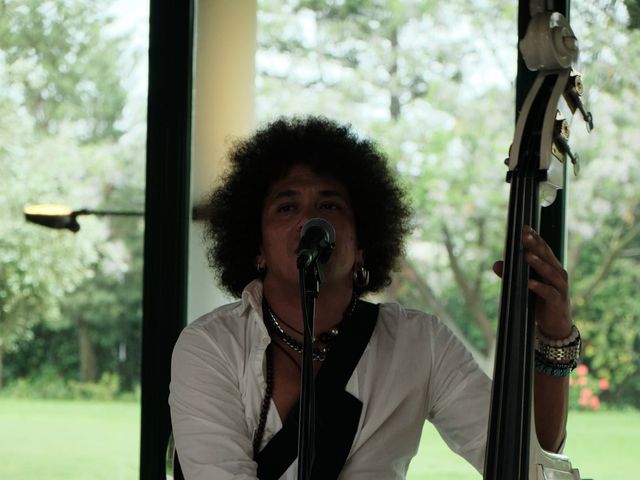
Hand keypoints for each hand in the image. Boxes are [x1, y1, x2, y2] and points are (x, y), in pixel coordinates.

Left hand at [492, 225, 571, 339]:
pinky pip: (549, 293)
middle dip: (535, 245)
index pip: (543, 249)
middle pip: (546, 256)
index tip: (524, 227)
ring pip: (550, 272)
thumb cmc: (540, 300)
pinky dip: (539, 287)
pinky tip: (530, 283)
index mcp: (551, 267)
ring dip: (538, 264)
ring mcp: (559, 287)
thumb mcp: (525, 285)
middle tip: (524, 235)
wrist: (555, 324)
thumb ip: (512, 275)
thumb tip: (496, 264)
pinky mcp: (557, 301)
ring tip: (527, 256)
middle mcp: (557, 274)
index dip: (535, 237)